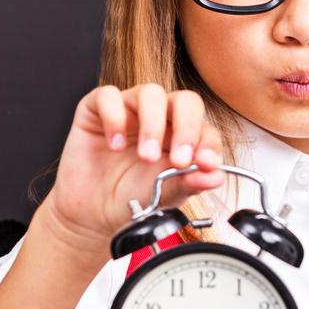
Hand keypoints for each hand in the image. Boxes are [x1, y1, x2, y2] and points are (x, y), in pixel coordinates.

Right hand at [33, 83, 225, 262]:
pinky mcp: (96, 110)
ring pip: (150, 93)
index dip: (208, 143)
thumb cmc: (130, 200)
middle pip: (184, 101)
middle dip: (187, 128)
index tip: (206, 164)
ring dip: (153, 125)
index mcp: (181, 137)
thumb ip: (189, 183)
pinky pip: (108, 95)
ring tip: (147, 157)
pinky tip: (115, 145)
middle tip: (179, 160)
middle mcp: (159, 118)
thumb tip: (216, 176)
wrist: (92, 216)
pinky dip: (114, 117)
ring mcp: (129, 110)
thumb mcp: (165, 196)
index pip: (204, 127)